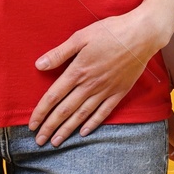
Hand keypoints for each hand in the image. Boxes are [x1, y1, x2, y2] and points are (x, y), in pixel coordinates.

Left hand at [29, 10, 167, 145]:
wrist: (142, 34)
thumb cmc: (111, 31)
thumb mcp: (81, 36)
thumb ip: (60, 53)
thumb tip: (39, 65)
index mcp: (78, 70)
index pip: (54, 96)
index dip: (41, 112)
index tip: (31, 124)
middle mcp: (90, 84)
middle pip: (65, 110)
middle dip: (50, 127)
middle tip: (39, 141)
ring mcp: (105, 90)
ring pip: (82, 115)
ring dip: (67, 130)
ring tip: (56, 142)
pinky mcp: (119, 92)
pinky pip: (103, 112)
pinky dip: (92, 123)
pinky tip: (83, 132)